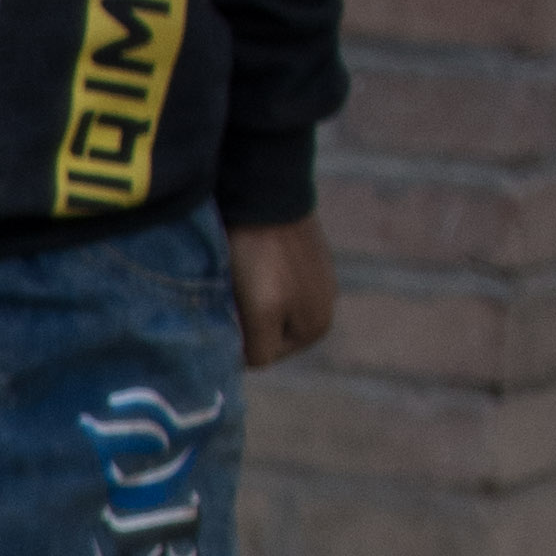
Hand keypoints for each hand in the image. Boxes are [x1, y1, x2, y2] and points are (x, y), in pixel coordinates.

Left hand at [230, 212, 337, 370]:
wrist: (267, 194)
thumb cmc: (260, 258)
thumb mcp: (261, 314)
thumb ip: (261, 350)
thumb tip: (253, 361)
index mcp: (316, 329)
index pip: (261, 356)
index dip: (238, 337)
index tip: (230, 310)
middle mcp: (325, 305)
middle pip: (264, 330)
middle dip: (244, 316)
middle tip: (231, 290)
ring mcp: (317, 277)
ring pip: (265, 304)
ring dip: (247, 294)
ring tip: (238, 270)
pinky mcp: (304, 252)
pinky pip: (270, 276)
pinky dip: (254, 270)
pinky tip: (249, 253)